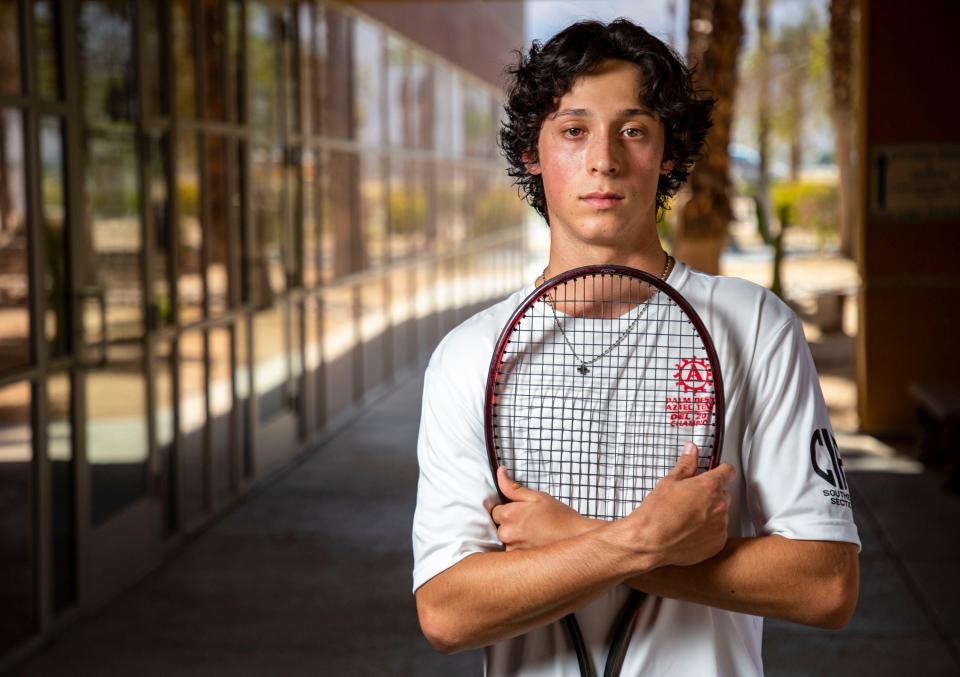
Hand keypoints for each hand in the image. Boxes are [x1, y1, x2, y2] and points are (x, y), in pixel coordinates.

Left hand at [490, 466, 596, 550]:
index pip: (495, 511)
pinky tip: (535, 545)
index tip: (522, 512)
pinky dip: (521, 549)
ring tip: (535, 535)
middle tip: (531, 523)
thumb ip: (513, 487)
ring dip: (516, 538)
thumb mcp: (538, 497)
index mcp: (509, 514)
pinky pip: (513, 553)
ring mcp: (513, 549)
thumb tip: (500, 472)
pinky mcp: (520, 561)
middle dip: (511, 524)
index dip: (509, 510)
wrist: (577, 539)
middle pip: (500, 527)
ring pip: (506, 540)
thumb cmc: (560, 517)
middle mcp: (507, 533)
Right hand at [627, 442, 733, 568]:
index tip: (716, 473)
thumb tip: (691, 451)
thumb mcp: (669, 482)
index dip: (721, 471)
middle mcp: (720, 506)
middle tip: (691, 499)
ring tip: (688, 517)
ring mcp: (720, 526)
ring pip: (721, 514)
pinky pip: (718, 533)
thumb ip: (686, 464)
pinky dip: (708, 532)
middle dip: (711, 494)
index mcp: (709, 487)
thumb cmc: (657, 513)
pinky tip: (690, 531)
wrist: (650, 542)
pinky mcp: (717, 544)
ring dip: (710, 514)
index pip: (728, 472)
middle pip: (724, 494)